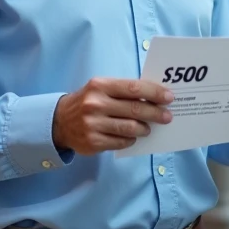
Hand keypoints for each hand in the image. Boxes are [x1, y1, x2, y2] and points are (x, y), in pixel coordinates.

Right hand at [52, 78, 173, 154]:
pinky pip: (121, 142)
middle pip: (135, 109)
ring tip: (148, 128)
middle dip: (155, 113)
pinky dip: (131, 139)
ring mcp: (93, 124)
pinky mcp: (93, 142)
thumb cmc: (88, 101)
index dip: (154, 92)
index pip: (133, 88)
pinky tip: (132, 136)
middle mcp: (95, 104)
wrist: (59, 121)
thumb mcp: (101, 88)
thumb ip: (123, 91)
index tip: (169, 97)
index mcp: (100, 86)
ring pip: (130, 128)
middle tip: (167, 116)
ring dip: (144, 128)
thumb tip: (155, 96)